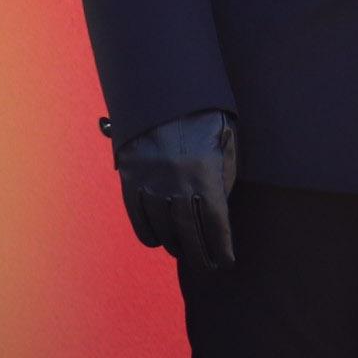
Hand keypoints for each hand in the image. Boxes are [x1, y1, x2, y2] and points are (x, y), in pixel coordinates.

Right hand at [112, 108, 237, 266]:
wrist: (164, 90)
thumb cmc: (204, 115)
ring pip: (162, 229)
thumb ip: (224, 179)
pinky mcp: (131, 178)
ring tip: (184, 250)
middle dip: (200, 255)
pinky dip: (148, 233)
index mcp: (205, 174)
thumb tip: (220, 211)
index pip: (216, 225)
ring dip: (174, 244)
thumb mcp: (226, 143)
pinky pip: (138, 217)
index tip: (226, 263)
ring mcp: (151, 182)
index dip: (221, 248)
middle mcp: (177, 183)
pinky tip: (158, 239)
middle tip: (208, 267)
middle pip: (189, 234)